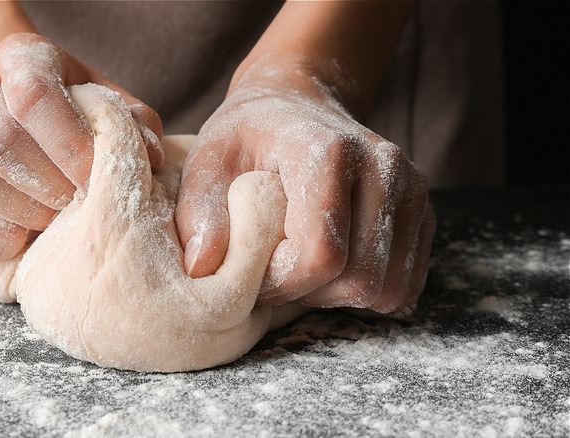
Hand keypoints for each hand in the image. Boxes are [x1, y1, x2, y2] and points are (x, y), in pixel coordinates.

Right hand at [0, 33, 162, 258]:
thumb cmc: (71, 110)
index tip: (94, 179)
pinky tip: (19, 241)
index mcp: (20, 57)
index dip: (68, 144)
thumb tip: (151, 156)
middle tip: (76, 205)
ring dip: (18, 209)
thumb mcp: (106, 103)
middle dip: (47, 184)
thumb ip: (132, 123)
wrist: (13, 104)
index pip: (33, 96)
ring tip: (51, 221)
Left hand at [175, 56, 434, 315]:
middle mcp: (383, 167)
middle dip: (311, 295)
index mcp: (330, 153)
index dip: (282, 284)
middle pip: (360, 279)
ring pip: (388, 289)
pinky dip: (367, 291)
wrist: (295, 103)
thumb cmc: (246, 135)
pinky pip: (406, 283)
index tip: (253, 273)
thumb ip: (199, 212)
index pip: (321, 255)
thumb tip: (202, 267)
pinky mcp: (422, 210)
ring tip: (302, 268)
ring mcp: (411, 189)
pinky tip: (332, 268)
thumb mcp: (207, 161)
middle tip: (276, 274)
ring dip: (339, 297)